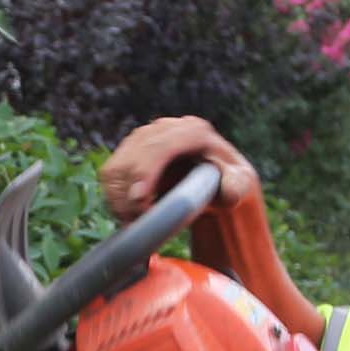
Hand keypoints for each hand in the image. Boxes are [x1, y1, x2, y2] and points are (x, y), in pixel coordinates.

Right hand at [99, 117, 261, 224]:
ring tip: (136, 221)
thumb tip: (227, 190)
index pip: (161, 146)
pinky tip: (129, 213)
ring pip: (117, 166)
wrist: (213, 181)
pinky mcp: (129, 151)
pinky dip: (114, 198)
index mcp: (194, 131)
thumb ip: (237, 187)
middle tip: (138, 222)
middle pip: (134, 156)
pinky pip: (110, 174)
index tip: (139, 198)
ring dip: (120, 198)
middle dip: (130, 191)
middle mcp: (166, 128)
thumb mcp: (239, 185)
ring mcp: (144, 137)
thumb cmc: (228, 183)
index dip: (145, 170)